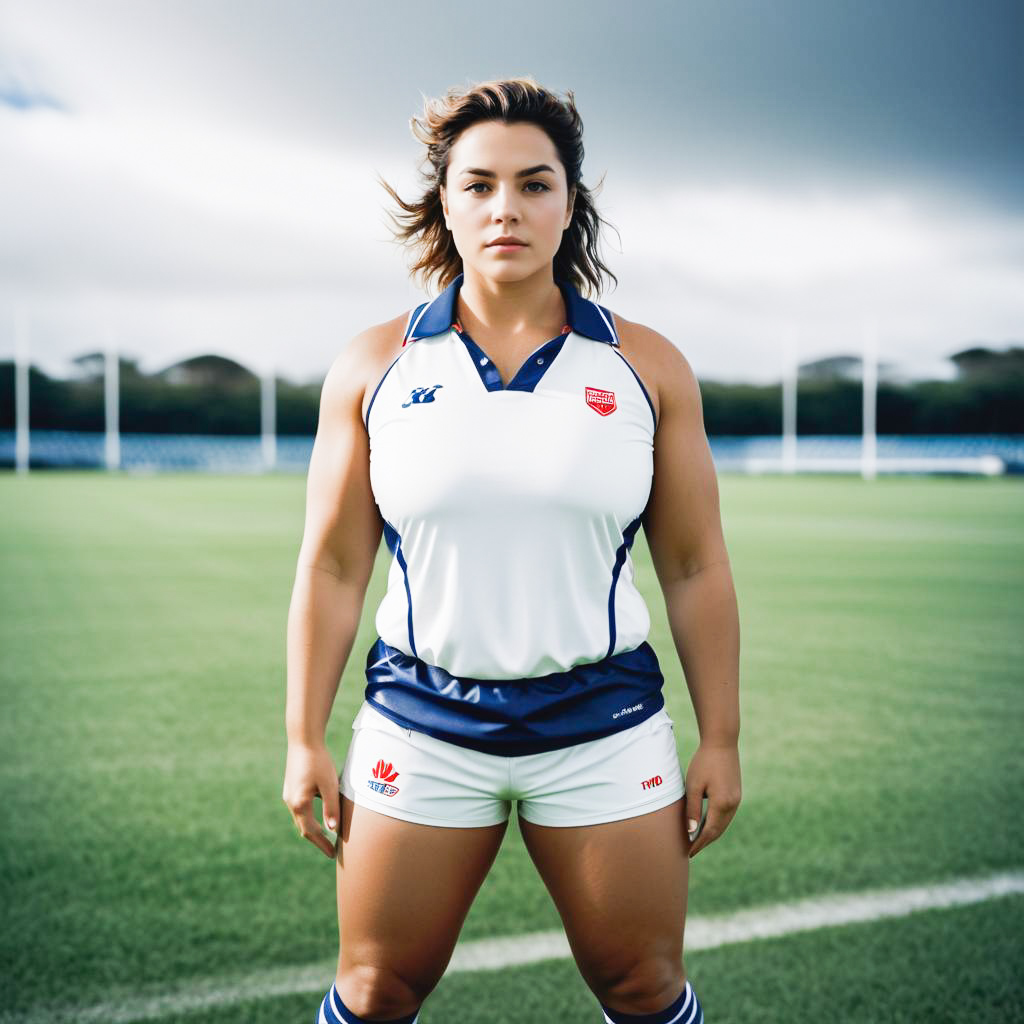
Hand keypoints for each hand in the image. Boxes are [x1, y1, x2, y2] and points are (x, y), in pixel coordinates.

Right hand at [282, 741, 340, 858]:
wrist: (302, 740)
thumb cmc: (319, 760)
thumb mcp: (329, 784)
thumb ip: (331, 807)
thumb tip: (333, 830)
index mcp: (299, 804)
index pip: (312, 831)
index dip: (323, 844)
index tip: (333, 854)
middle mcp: (290, 802)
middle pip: (304, 828)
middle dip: (317, 840)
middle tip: (330, 850)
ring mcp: (288, 795)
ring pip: (301, 818)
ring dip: (313, 828)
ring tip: (327, 835)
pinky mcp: (291, 787)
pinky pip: (300, 808)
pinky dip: (309, 816)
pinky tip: (320, 814)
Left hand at [683, 740, 740, 858]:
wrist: (722, 742)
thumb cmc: (704, 762)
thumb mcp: (693, 785)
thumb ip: (692, 809)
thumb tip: (692, 832)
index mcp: (722, 804)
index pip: (709, 831)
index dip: (699, 843)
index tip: (688, 852)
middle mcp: (732, 804)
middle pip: (718, 830)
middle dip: (705, 842)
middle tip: (692, 850)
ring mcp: (737, 799)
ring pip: (724, 823)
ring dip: (712, 833)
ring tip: (698, 840)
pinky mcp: (736, 793)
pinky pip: (727, 815)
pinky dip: (717, 823)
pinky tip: (708, 824)